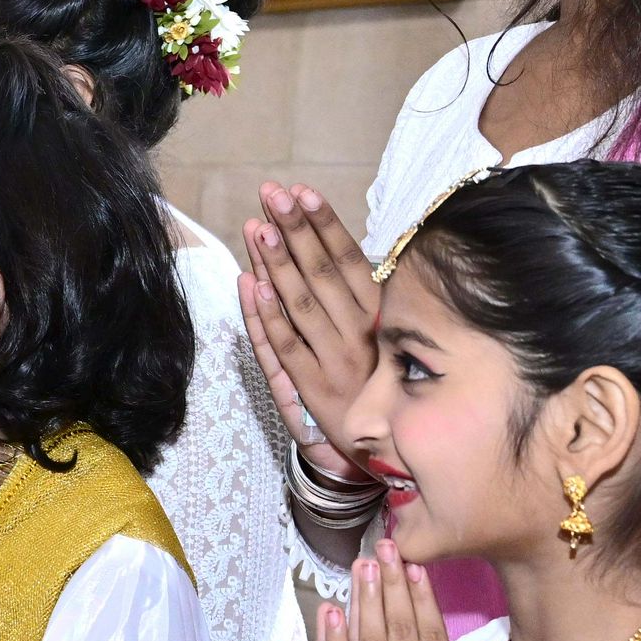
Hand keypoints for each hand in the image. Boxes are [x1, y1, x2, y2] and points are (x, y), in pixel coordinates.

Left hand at [238, 184, 382, 475]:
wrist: (388, 449)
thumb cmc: (382, 377)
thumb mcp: (387, 332)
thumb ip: (364, 293)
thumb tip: (338, 243)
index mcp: (382, 314)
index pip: (350, 259)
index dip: (324, 224)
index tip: (303, 191)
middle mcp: (361, 333)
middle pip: (322, 273)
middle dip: (295, 230)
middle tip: (272, 194)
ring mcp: (335, 360)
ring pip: (299, 303)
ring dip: (276, 263)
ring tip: (258, 227)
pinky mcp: (312, 387)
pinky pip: (284, 346)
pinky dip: (266, 315)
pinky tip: (251, 283)